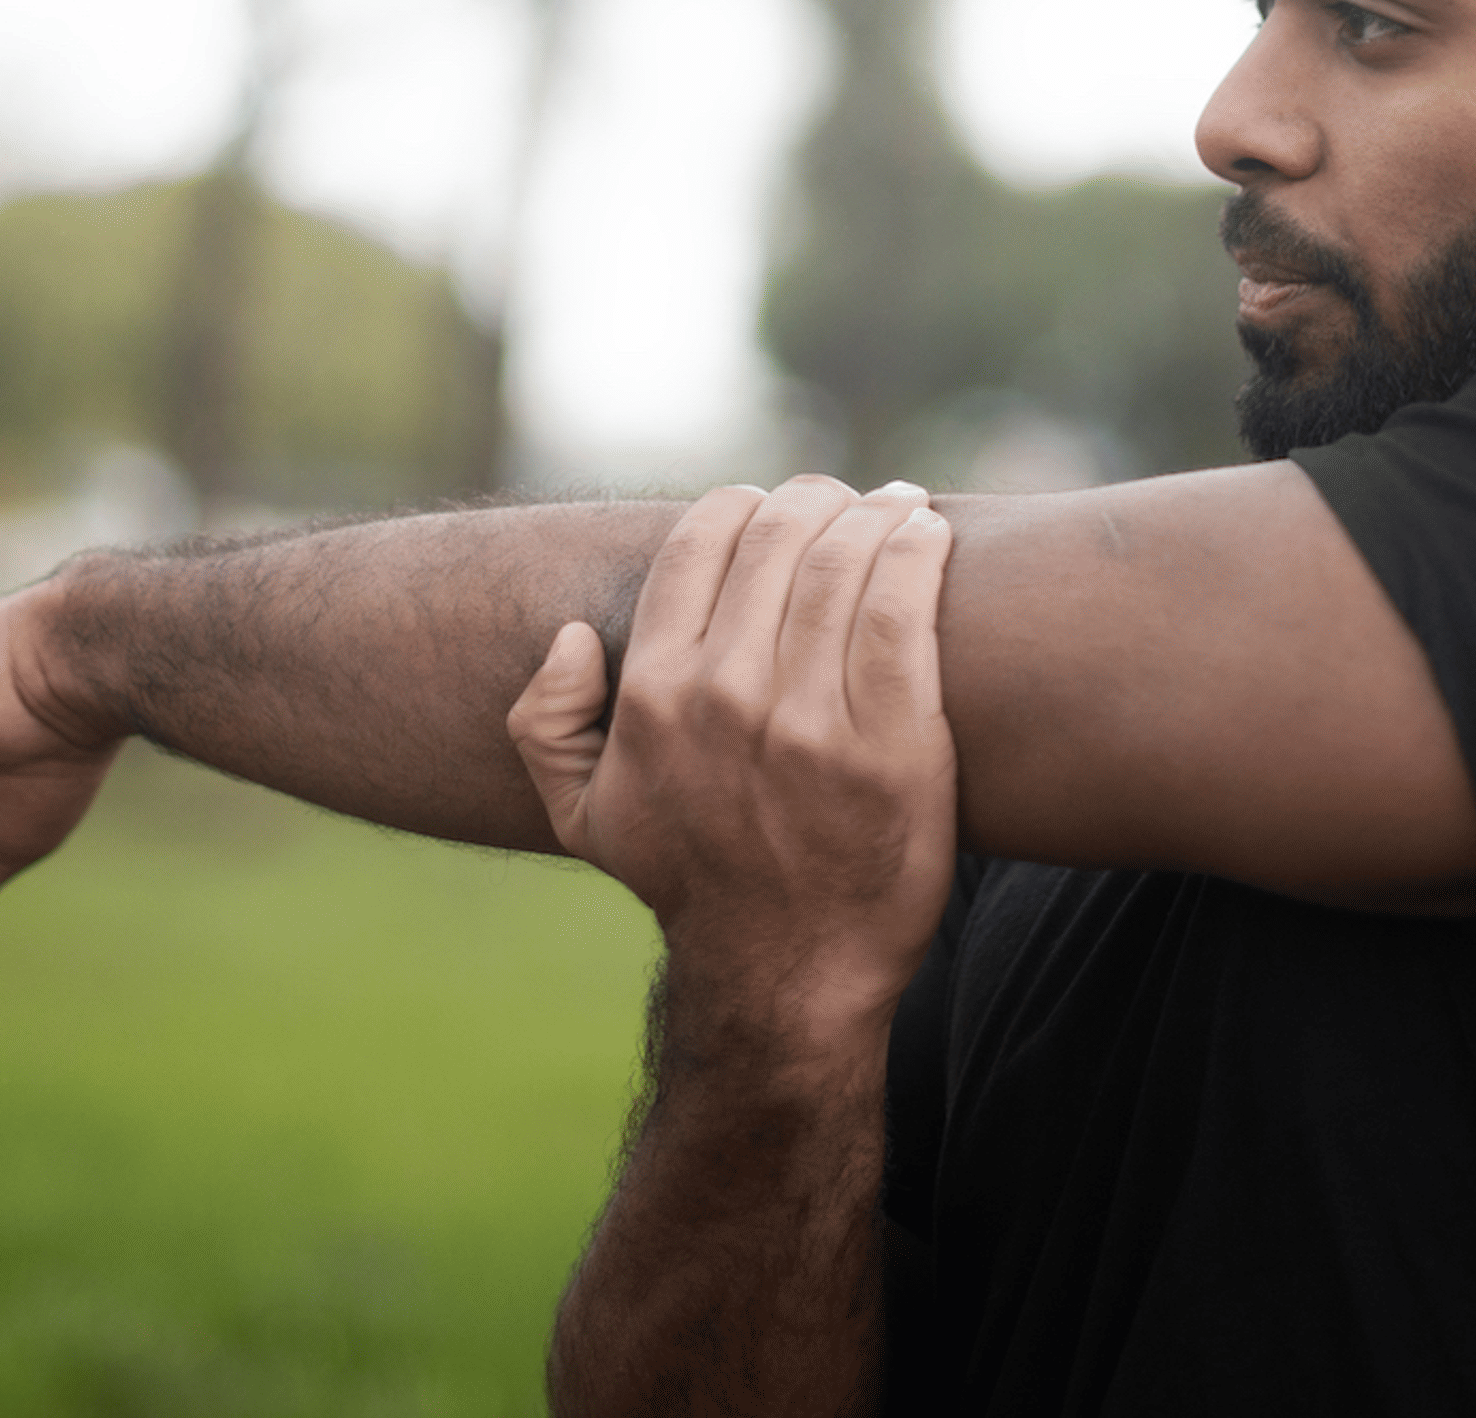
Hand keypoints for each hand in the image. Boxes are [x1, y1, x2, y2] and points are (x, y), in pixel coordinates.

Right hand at [507, 477, 959, 1049]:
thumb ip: (546, 723)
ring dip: (877, 513)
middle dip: (817, 500)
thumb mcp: (584, 817)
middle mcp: (726, 699)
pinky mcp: (895, 747)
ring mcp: (812, 724)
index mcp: (654, 697)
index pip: (701, 542)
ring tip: (899, 506)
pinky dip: (918, 554)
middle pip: (781, 539)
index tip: (776, 506)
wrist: (787, 975)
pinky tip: (929, 534)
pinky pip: (903, 613)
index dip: (744, 504)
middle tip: (846, 500)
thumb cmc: (692, 881)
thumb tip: (573, 635)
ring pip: (845, 564)